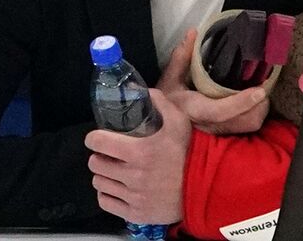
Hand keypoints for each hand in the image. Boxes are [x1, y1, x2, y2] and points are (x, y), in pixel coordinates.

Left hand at [85, 89, 190, 224]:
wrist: (206, 185)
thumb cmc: (190, 151)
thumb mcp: (180, 122)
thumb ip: (159, 103)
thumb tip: (139, 89)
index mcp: (140, 151)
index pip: (97, 143)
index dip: (95, 138)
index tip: (99, 138)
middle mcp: (133, 175)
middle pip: (95, 164)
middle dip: (100, 156)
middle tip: (112, 154)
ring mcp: (133, 196)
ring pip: (99, 183)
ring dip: (105, 175)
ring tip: (116, 171)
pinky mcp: (134, 213)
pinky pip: (106, 202)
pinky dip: (108, 194)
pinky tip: (119, 187)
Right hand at [157, 28, 269, 133]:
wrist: (161, 126)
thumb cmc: (167, 101)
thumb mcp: (169, 79)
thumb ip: (181, 57)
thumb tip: (193, 32)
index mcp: (195, 109)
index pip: (219, 111)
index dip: (240, 103)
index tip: (259, 91)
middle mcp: (209, 124)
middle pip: (242, 121)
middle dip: (258, 104)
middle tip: (263, 84)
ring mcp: (218, 130)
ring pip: (249, 124)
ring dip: (260, 108)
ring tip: (261, 90)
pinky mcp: (225, 132)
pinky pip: (248, 126)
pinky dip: (257, 112)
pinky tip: (256, 99)